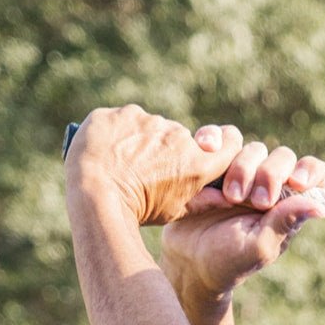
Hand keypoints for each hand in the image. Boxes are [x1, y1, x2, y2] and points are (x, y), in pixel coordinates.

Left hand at [65, 105, 244, 225]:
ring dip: (145, 140)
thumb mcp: (176, 212)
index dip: (222, 147)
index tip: (211, 153)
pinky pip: (128, 119)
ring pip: (154, 127)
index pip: (227, 145)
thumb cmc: (140, 209)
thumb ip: (204, 201)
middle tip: (149, 171)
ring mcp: (151, 121)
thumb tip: (227, 198)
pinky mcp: (125, 112)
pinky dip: (122, 132)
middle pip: (182, 139)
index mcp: (197, 163)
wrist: (97, 194)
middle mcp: (180, 137)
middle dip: (171, 151)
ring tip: (126, 163)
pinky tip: (111, 150)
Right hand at [160, 127, 324, 296]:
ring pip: (251, 147)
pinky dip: (213, 138)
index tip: (297, 183)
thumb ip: (286, 223)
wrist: (186, 259)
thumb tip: (320, 207)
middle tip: (256, 202)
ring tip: (228, 198)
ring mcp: (241, 170)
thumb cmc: (229, 260)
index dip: (311, 171)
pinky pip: (219, 137)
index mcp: (288, 204)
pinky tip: (207, 149)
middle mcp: (269, 184)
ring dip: (241, 168)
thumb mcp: (259, 246)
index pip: (315, 174)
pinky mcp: (213, 161)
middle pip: (282, 156)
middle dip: (269, 175)